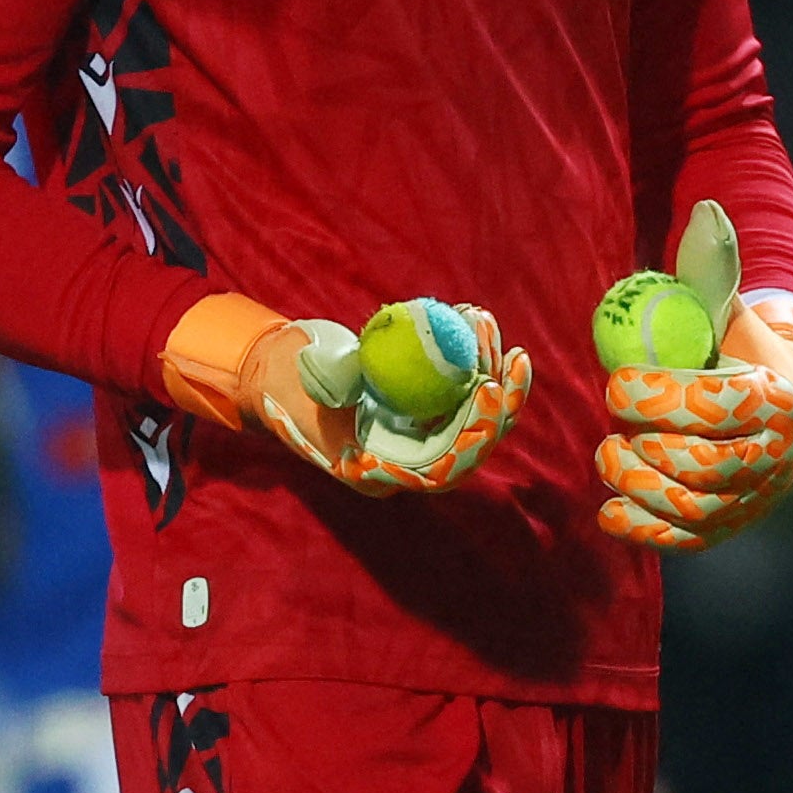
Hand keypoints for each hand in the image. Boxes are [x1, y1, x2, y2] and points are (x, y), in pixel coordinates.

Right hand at [164, 293, 528, 494]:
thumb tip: (357, 383)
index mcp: (378, 472)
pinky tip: (475, 320)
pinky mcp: (422, 412)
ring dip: (486, 367)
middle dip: (498, 400)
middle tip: (513, 357)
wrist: (279, 373)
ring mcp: (416, 437)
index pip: (442, 467)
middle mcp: (405, 462)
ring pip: (470, 413)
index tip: (489, 392)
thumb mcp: (304, 381)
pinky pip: (459, 390)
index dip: (473, 434)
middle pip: (469, 442)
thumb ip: (331, 382)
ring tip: (483, 320)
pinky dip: (470, 359)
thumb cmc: (285, 380)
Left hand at [595, 201, 792, 551]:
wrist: (769, 407)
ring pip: (694, 507)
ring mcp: (754, 499)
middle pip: (706, 463)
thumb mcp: (724, 305)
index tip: (618, 383)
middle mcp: (776, 457)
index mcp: (776, 398)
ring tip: (610, 455)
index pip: (718, 404)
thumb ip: (711, 268)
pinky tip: (611, 507)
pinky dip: (642, 530)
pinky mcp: (729, 528)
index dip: (660, 396)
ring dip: (639, 483)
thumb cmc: (733, 348)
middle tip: (614, 423)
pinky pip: (684, 542)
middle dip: (648, 443)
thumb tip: (706, 213)